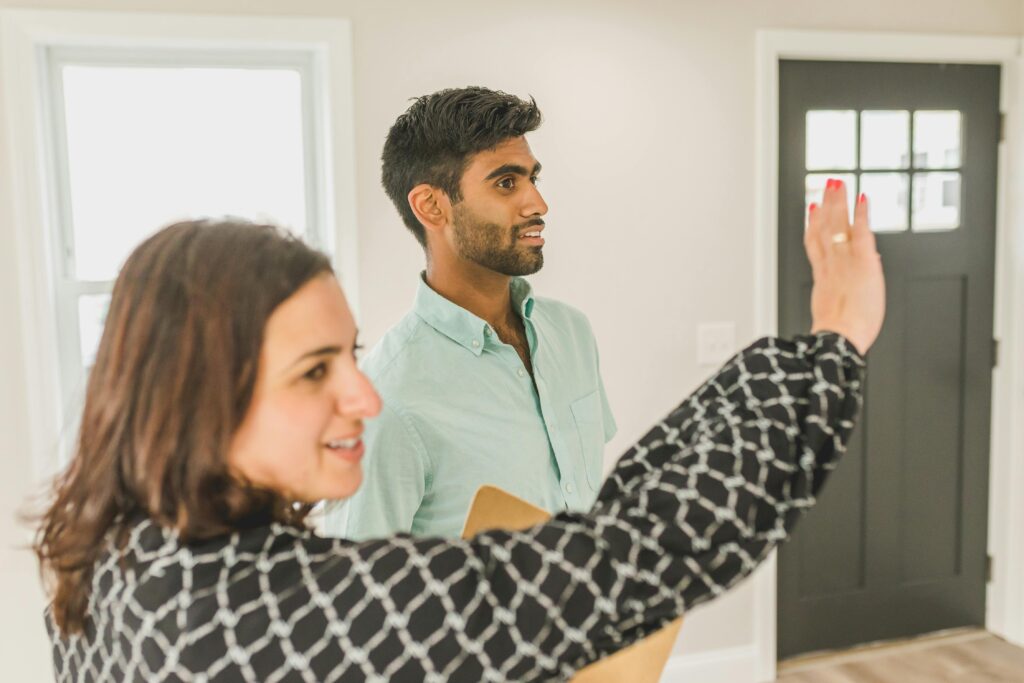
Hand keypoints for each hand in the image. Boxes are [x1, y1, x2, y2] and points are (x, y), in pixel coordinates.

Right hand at [805, 179, 885, 354]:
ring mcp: (845, 261)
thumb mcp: (831, 312)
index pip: (816, 245)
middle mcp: (831, 264)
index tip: (813, 209)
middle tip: (827, 184)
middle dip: (826, 204)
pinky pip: (860, 232)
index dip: (813, 224)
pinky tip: (862, 198)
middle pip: (825, 227)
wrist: (840, 338)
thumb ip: (835, 293)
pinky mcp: (862, 262)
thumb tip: (840, 286)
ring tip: (837, 182)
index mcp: (824, 277)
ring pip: (837, 225)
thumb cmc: (840, 334)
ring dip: (838, 202)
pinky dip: (861, 214)